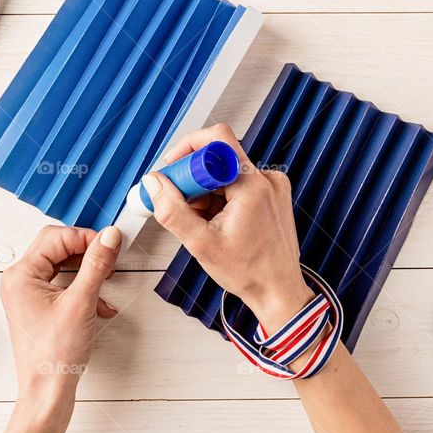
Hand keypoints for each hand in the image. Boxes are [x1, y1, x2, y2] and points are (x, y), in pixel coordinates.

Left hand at [0, 225, 120, 409]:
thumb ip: (97, 264)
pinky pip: (62, 284)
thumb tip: (109, 236)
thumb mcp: (82, 302)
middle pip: (57, 247)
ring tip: (107, 280)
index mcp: (21, 275)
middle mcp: (19, 281)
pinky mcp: (38, 306)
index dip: (86, 237)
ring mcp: (27, 294)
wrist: (47, 391)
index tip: (111, 244)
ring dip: (88, 271)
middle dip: (87, 252)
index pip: (56, 237)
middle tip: (110, 258)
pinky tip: (101, 305)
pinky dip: (83, 289)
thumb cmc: (55, 354)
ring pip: (62, 265)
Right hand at [142, 124, 313, 332]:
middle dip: (193, 178)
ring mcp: (273, 187)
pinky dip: (221, 198)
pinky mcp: (273, 196)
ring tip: (202, 223)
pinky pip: (239, 184)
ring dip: (206, 192)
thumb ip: (171, 210)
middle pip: (218, 158)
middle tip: (181, 205)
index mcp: (252, 186)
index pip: (216, 140)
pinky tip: (216, 223)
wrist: (279, 292)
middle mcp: (267, 180)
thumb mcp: (200, 243)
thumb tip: (153, 183)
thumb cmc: (250, 273)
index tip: (172, 174)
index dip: (187, 151)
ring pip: (226, 172)